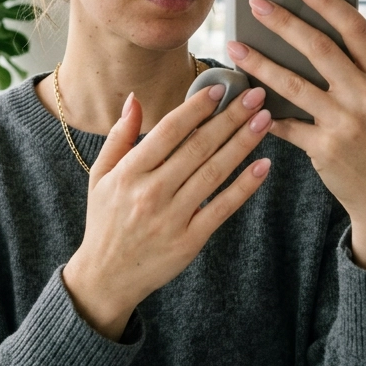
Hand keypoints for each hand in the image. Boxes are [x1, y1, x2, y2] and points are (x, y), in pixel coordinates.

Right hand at [62, 82, 271, 339]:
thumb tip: (134, 99)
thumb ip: (119, 137)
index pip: (168, 132)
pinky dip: (244, 186)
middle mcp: (151, 192)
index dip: (195, 108)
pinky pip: (222, 208)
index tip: (218, 89)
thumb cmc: (105, 221)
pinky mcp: (190, 240)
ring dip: (242, 144)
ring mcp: (172, 217)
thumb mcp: (100, 176)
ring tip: (264, 120)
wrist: (107, 276)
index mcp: (128, 173)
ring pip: (213, 173)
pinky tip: (262, 166)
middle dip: (229, 118)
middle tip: (254, 96)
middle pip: (197, 148)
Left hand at [226, 0, 365, 273]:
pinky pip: (285, 123)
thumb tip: (312, 35)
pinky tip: (244, 100)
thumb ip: (357, 70)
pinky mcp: (325, 148)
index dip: (326, 0)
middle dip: (282, 22)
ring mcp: (347, 122)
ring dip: (259, 62)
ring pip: (293, 83)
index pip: (355, 26)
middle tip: (255, 4)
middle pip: (319, 48)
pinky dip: (263, 113)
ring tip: (234, 46)